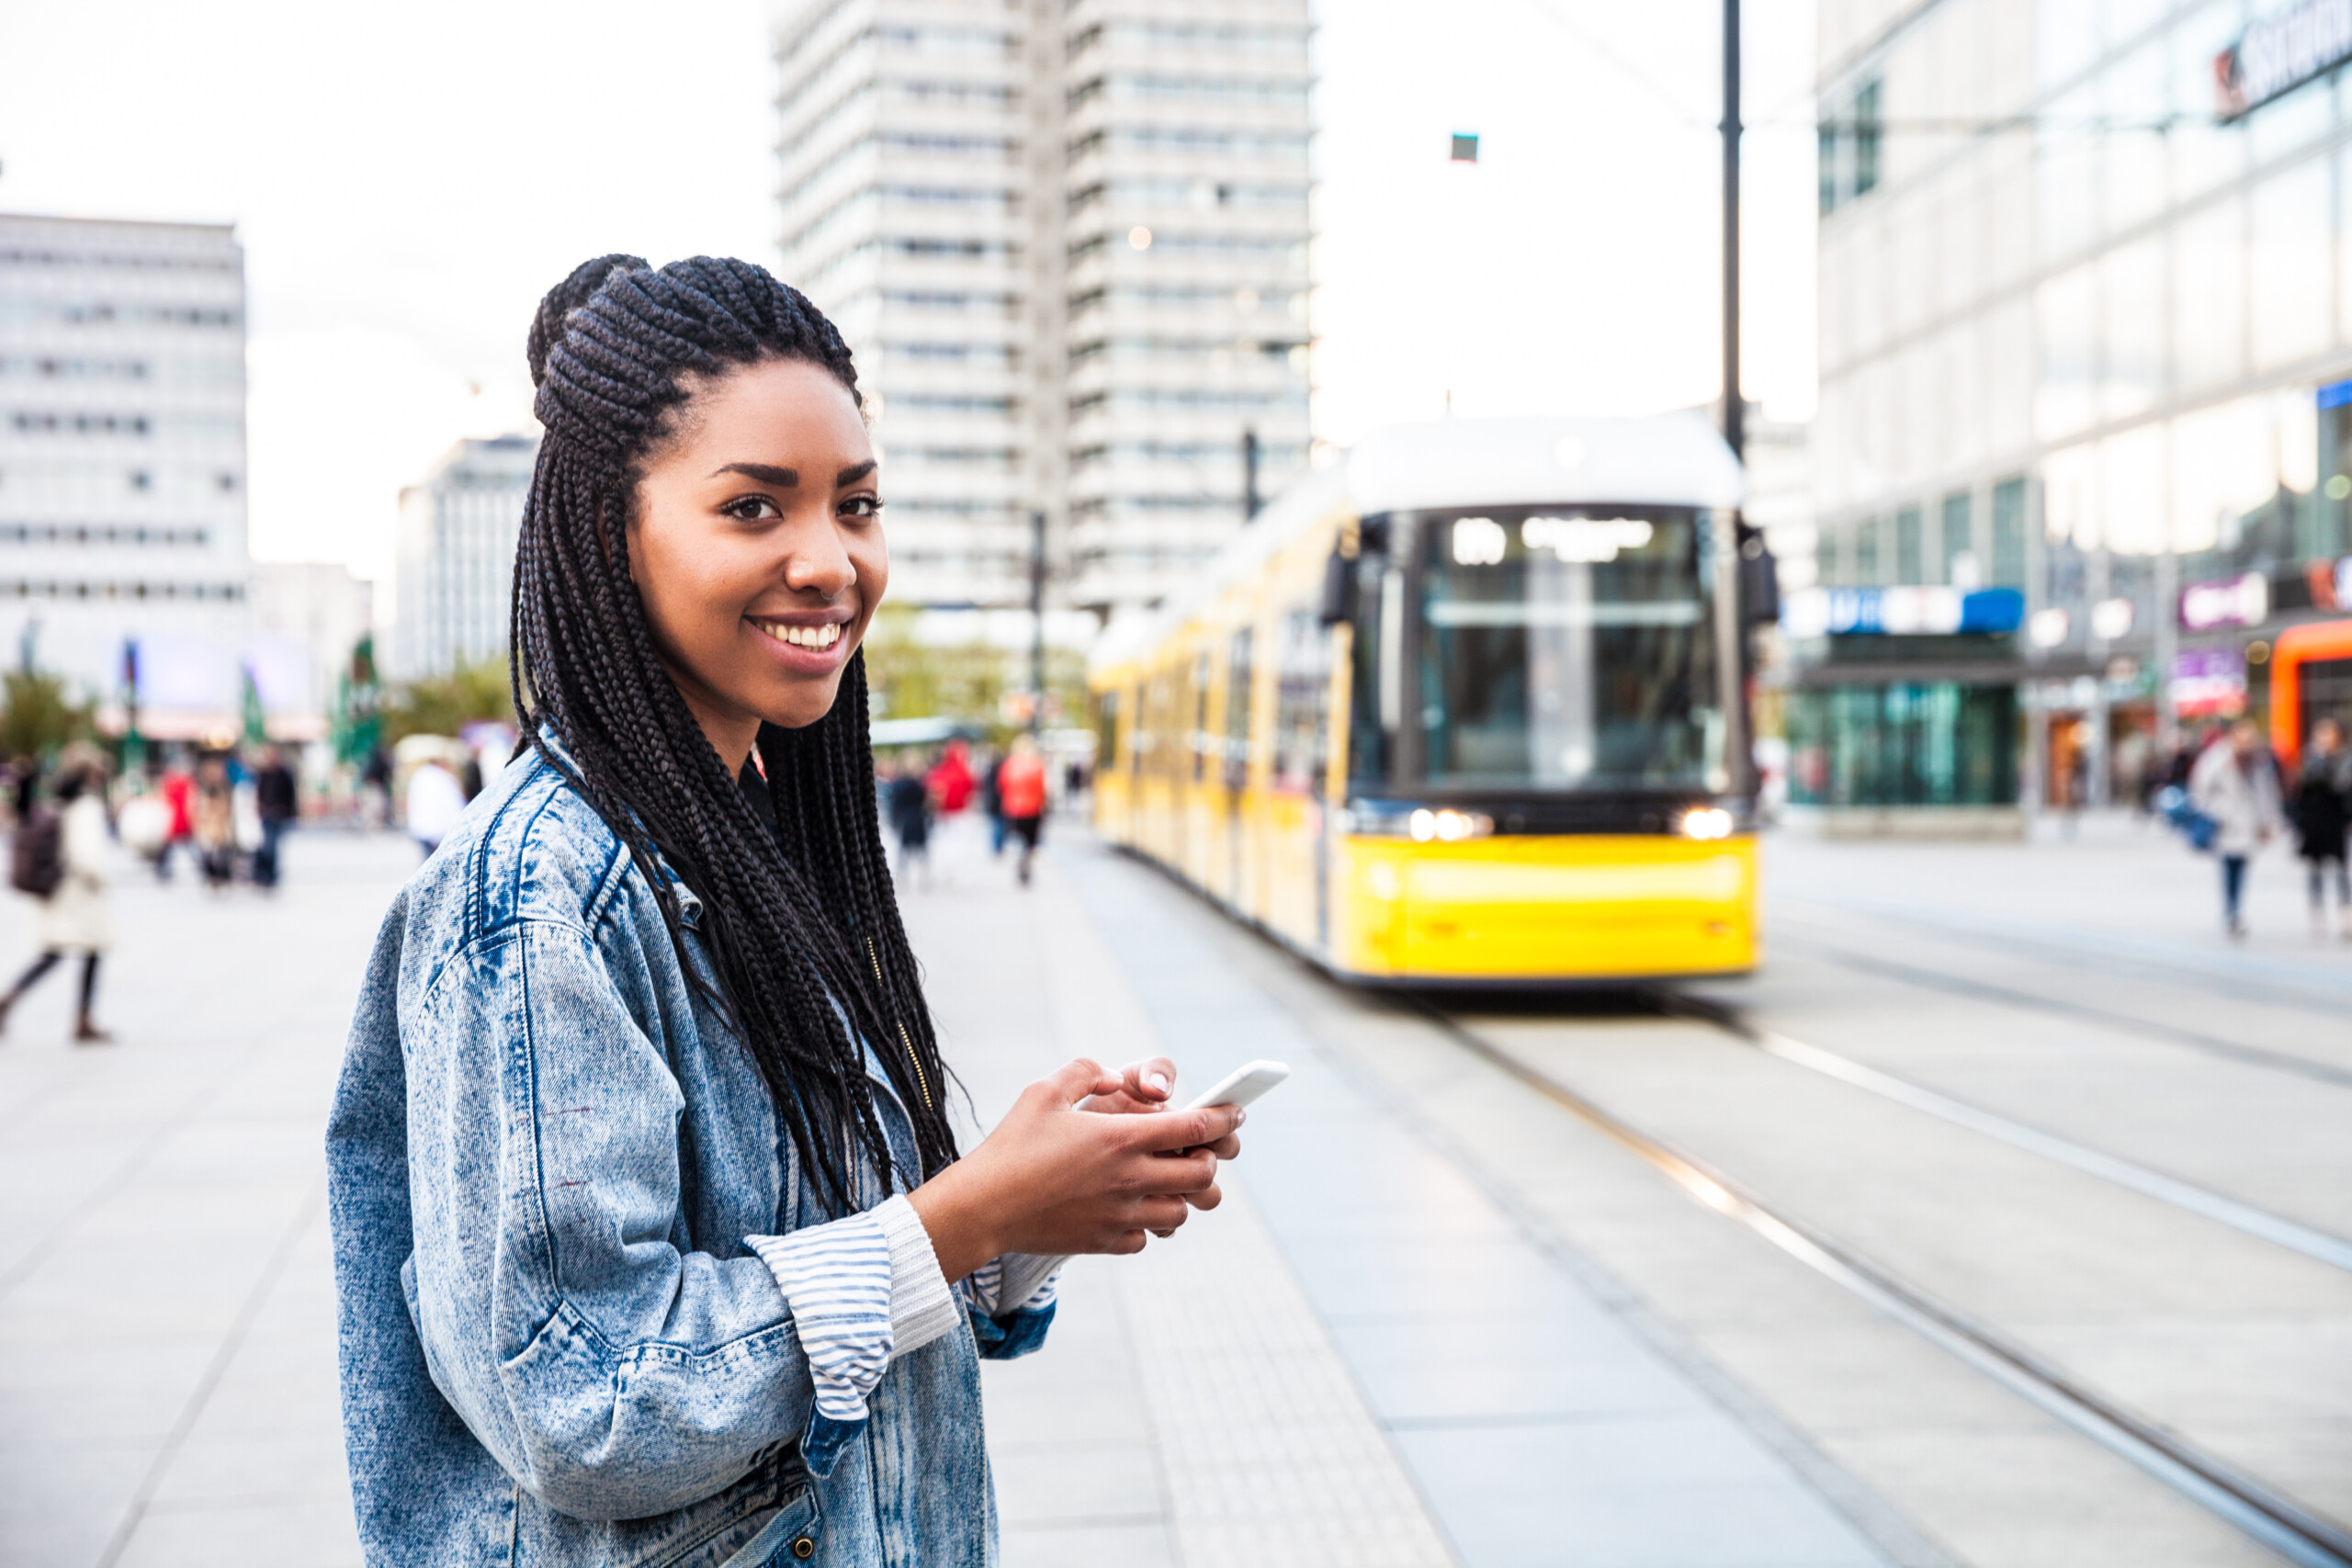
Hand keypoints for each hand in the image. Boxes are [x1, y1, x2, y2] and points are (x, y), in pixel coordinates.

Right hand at [907, 1059, 1245, 1278]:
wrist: (983, 1208)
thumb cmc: (1011, 1145)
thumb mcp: (1044, 1092)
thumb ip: (1086, 1074)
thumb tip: (1115, 1077)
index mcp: (1120, 1138)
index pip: (1194, 1128)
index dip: (1223, 1119)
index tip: (1236, 1114)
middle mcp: (1129, 1179)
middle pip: (1202, 1175)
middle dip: (1208, 1160)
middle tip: (1193, 1151)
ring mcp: (1120, 1216)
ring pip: (1180, 1212)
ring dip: (1180, 1195)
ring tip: (1161, 1181)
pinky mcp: (1105, 1242)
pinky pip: (1146, 1238)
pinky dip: (1145, 1224)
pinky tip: (1126, 1208)